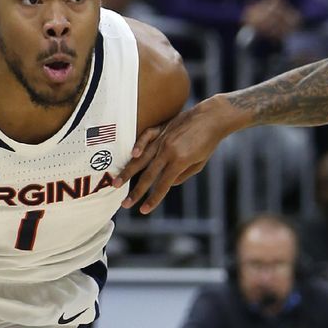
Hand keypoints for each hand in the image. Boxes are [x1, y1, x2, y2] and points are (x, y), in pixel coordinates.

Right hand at [113, 96, 235, 212]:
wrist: (211, 118)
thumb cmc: (208, 142)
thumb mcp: (199, 163)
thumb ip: (182, 175)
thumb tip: (168, 184)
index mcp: (179, 162)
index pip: (162, 185)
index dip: (153, 199)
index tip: (143, 210)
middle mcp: (168, 151)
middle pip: (148, 175)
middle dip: (135, 191)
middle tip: (124, 203)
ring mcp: (162, 139)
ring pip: (141, 158)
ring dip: (128, 172)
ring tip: (116, 183)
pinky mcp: (160, 129)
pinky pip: (145, 137)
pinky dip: (137, 145)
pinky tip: (131, 154)